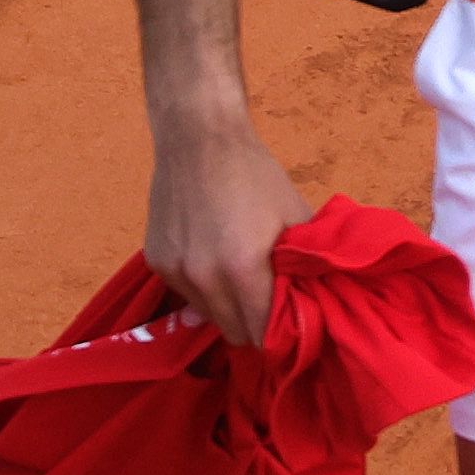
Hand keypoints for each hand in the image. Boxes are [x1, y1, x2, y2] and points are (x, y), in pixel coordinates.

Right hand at [143, 117, 303, 346]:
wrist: (199, 139)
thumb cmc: (256, 175)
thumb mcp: (294, 217)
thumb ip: (305, 266)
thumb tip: (318, 302)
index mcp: (242, 268)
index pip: (262, 332)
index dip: (280, 335)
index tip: (290, 327)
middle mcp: (204, 277)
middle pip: (235, 333)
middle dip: (255, 326)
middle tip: (268, 304)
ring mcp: (175, 271)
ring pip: (209, 316)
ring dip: (227, 308)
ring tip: (240, 278)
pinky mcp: (156, 262)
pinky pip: (186, 295)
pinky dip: (203, 288)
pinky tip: (213, 258)